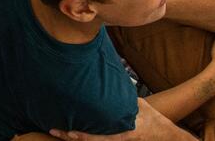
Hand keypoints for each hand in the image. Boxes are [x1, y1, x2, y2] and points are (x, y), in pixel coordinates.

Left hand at [51, 99, 191, 140]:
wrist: (161, 135)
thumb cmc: (151, 120)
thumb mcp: (138, 106)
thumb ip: (124, 97)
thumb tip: (113, 80)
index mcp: (120, 133)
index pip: (97, 137)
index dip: (81, 134)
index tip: (68, 130)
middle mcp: (114, 140)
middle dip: (69, 136)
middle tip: (52, 129)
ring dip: (70, 136)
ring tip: (55, 129)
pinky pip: (93, 139)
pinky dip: (80, 135)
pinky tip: (68, 130)